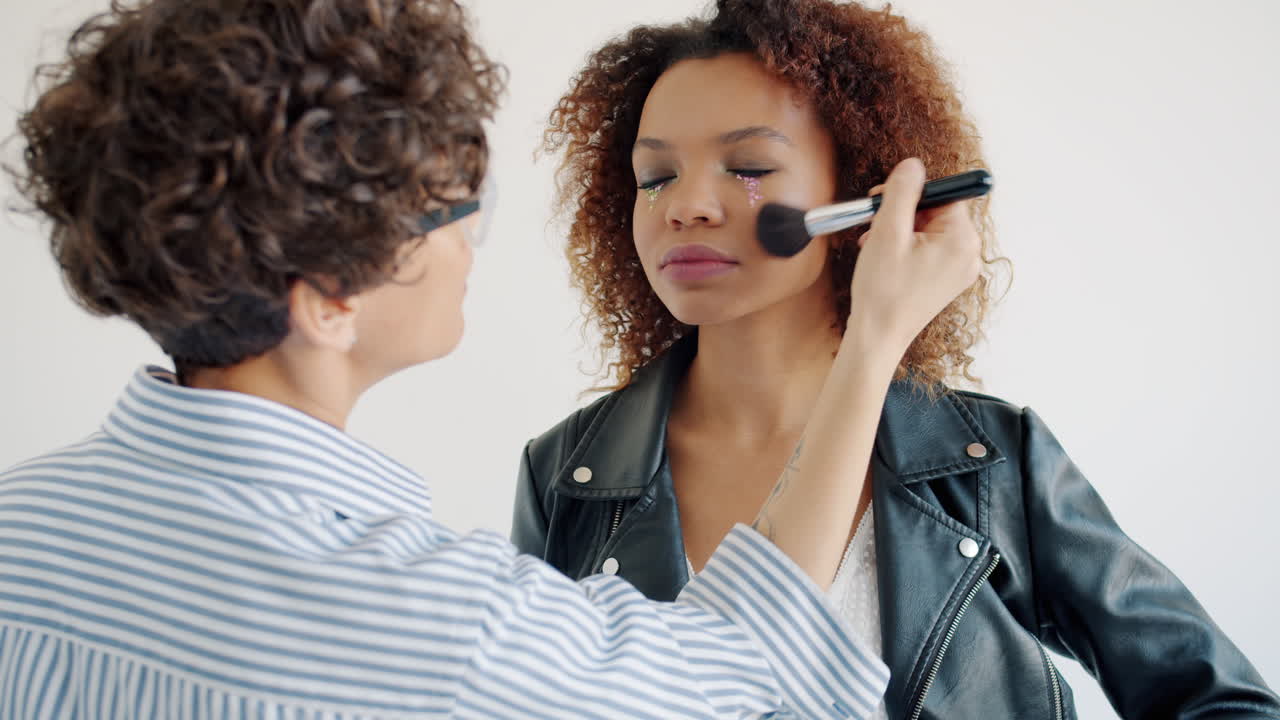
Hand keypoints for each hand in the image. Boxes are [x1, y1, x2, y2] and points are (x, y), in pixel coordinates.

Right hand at [846, 158, 981, 355]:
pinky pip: (930, 250)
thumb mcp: (888, 232)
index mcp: (962, 240)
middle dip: (903, 213)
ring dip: (900, 230)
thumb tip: (914, 165)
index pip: (944, 195)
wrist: (877, 338)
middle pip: (937, 212)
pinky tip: (885, 257)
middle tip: (874, 221)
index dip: (912, 192)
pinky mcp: (946, 281)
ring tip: (874, 245)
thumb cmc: (882, 290)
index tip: (885, 198)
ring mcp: (959, 270)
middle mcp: (969, 254)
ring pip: (930, 231)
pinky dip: (907, 247)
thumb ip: (902, 192)